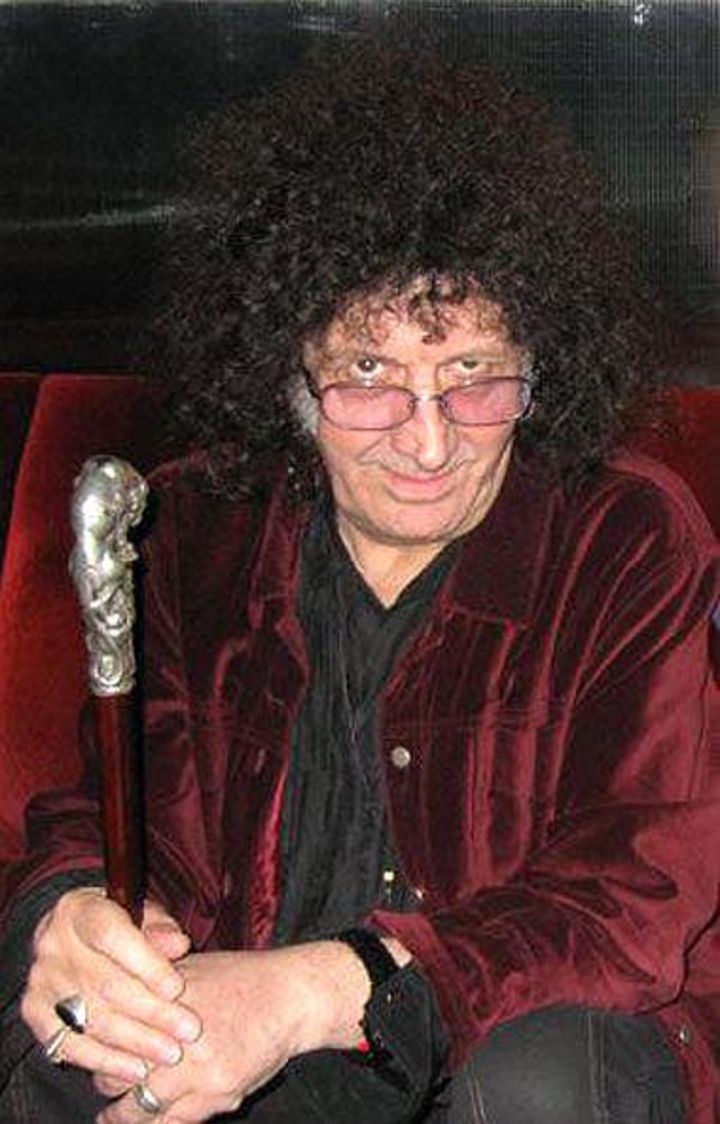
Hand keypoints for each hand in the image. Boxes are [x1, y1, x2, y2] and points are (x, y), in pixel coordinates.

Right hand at [21, 888, 201, 1085]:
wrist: (70, 936)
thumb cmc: (117, 922)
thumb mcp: (140, 912)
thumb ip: (160, 927)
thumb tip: (179, 945)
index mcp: (78, 910)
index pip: (111, 936)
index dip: (145, 964)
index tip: (177, 988)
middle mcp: (52, 944)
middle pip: (104, 984)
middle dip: (152, 1012)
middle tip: (188, 1029)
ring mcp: (40, 981)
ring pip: (90, 1019)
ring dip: (135, 1041)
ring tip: (170, 1053)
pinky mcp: (34, 1012)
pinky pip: (69, 1045)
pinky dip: (105, 1061)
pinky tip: (136, 1069)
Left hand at [97, 939, 379, 1123]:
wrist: (291, 997)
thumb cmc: (242, 978)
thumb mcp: (192, 967)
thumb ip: (154, 985)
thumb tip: (114, 999)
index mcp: (166, 999)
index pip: (112, 1035)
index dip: (98, 1048)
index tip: (93, 1052)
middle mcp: (177, 1036)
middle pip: (117, 1074)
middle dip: (107, 1082)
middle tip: (104, 1084)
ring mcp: (199, 1070)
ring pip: (140, 1108)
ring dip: (123, 1114)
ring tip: (112, 1116)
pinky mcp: (220, 1094)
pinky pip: (176, 1122)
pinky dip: (158, 1123)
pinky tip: (149, 1121)